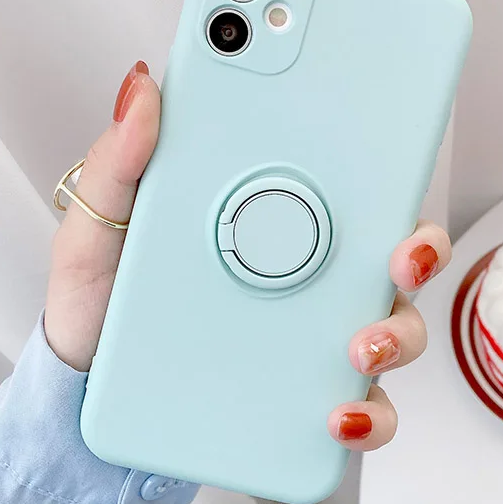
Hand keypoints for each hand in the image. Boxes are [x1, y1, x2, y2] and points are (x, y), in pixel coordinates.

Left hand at [45, 60, 451, 450]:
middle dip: (416, 251)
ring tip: (360, 348)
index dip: (380, 166)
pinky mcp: (303, 397)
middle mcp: (302, 274)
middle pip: (387, 254)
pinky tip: (339, 416)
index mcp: (265, 220)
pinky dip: (367, 415)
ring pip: (392, 326)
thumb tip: (143, 87)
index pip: (340, 184)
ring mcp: (308, 336)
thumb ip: (118, 164)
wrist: (86, 388)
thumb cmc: (100, 301)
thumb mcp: (98, 228)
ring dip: (397, 333)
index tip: (389, 153)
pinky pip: (360, 407)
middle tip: (399, 259)